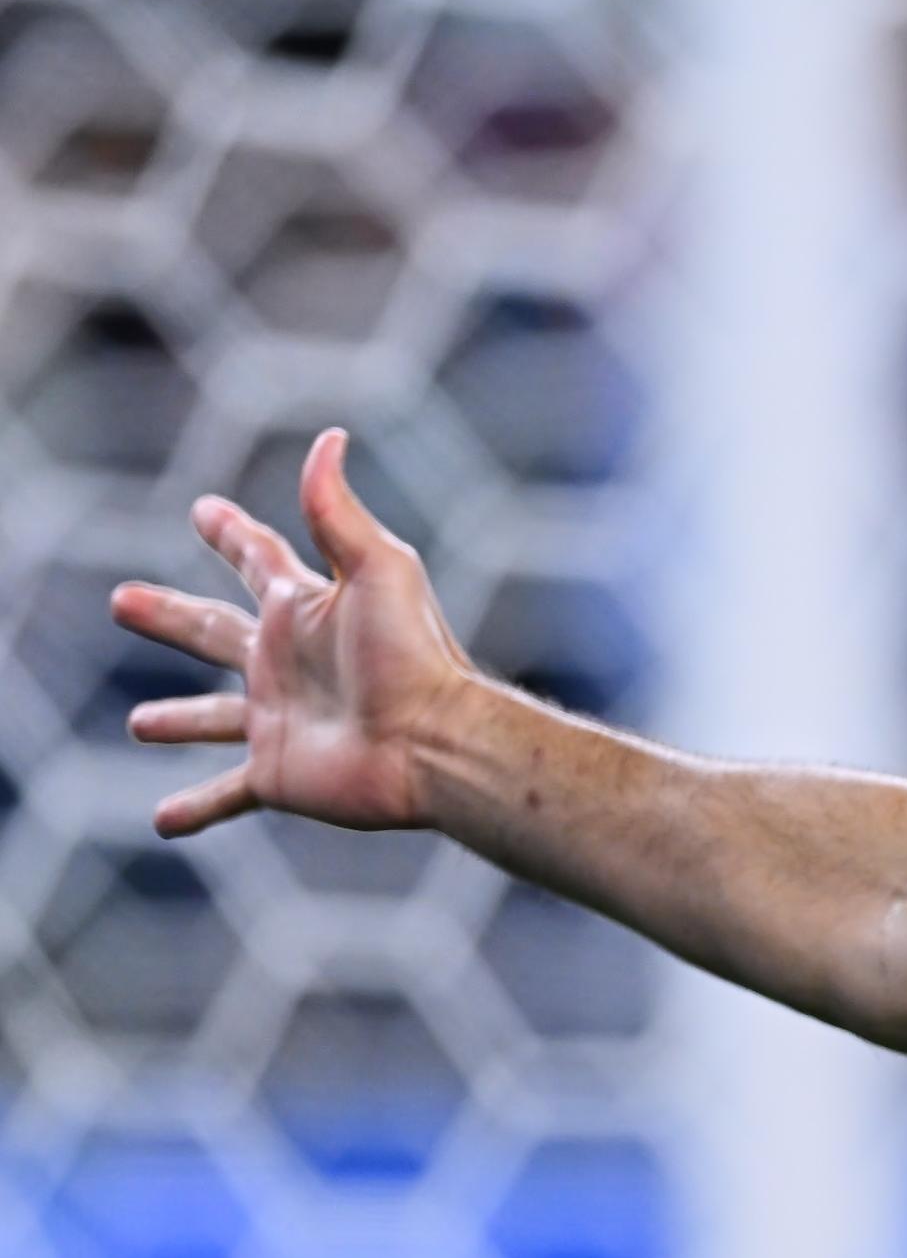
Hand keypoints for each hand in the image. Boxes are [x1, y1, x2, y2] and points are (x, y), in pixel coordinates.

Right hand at [109, 428, 480, 836]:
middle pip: (212, 631)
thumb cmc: (413, 656)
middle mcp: (288, 662)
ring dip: (179, 720)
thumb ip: (338, 510)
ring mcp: (280, 720)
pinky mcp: (279, 774)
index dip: (229, 533)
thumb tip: (330, 437)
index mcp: (304, 610)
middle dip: (168, 616)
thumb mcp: (378, 569)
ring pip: (214, 717)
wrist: (436, 745)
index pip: (257, 559)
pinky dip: (196, 807)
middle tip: (120, 600)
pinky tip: (161, 820)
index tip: (203, 510)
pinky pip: (226, 794)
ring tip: (140, 724)